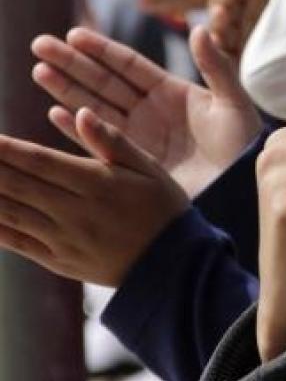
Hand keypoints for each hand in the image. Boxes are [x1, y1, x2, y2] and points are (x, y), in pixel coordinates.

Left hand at [0, 108, 187, 284]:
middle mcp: (73, 212)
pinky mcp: (58, 261)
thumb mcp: (149, 168)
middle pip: (18, 185)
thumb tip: (82, 112)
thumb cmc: (163, 208)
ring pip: (11, 213)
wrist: (173, 268)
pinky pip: (18, 243)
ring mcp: (62, 240)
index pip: (39, 161)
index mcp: (95, 183)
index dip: (6, 149)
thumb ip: (113, 141)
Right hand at [31, 25, 259, 195]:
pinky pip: (97, 142)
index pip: (128, 64)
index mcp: (170, 91)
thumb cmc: (245, 145)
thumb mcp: (232, 103)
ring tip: (39, 71)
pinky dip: (75, 129)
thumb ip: (216, 67)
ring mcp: (136, 138)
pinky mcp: (130, 164)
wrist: (241, 190)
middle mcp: (148, 112)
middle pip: (102, 81)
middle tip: (40, 45)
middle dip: (72, 63)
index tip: (74, 34)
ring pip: (93, 107)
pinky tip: (54, 114)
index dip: (101, 49)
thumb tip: (200, 29)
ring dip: (66, 90)